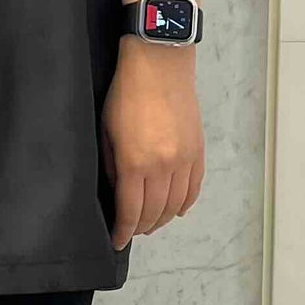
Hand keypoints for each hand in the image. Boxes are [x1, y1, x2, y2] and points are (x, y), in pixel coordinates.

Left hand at [101, 39, 205, 249]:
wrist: (160, 64)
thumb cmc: (127, 92)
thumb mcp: (107, 132)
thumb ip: (112, 166)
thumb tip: (118, 191)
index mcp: (135, 164)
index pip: (130, 212)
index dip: (123, 231)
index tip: (117, 240)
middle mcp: (163, 167)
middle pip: (153, 213)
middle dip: (140, 227)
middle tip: (131, 231)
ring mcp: (184, 160)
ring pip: (175, 205)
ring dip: (162, 219)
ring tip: (151, 223)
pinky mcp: (197, 151)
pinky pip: (193, 188)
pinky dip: (184, 203)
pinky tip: (175, 209)